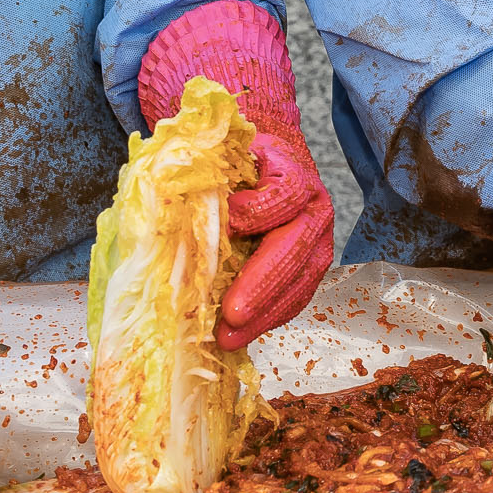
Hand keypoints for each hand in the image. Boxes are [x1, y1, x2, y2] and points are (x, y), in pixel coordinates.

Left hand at [214, 126, 334, 348]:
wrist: (268, 168)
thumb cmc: (241, 163)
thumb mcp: (225, 155)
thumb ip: (207, 172)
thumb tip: (175, 200)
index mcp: (294, 174)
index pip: (286, 194)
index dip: (257, 211)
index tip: (225, 224)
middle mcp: (314, 209)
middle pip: (296, 247)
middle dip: (262, 283)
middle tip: (232, 313)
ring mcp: (317, 242)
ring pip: (300, 281)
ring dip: (265, 313)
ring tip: (230, 337)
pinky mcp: (309, 269)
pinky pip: (295, 298)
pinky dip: (269, 318)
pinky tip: (241, 334)